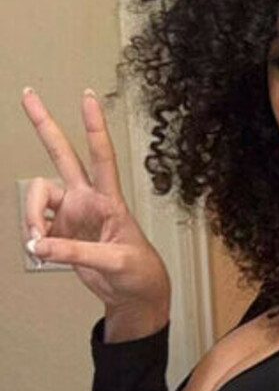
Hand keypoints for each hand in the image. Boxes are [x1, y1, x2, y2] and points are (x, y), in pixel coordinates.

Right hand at [19, 86, 170, 318]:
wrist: (134, 294)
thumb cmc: (138, 272)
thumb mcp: (115, 262)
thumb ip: (75, 253)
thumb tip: (40, 246)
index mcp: (109, 200)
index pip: (102, 156)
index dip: (95, 127)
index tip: (88, 98)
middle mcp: (87, 200)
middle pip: (62, 154)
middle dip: (44, 124)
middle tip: (28, 95)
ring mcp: (70, 214)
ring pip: (37, 196)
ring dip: (30, 217)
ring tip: (38, 244)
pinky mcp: (59, 233)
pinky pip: (34, 226)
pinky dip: (33, 240)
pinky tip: (41, 253)